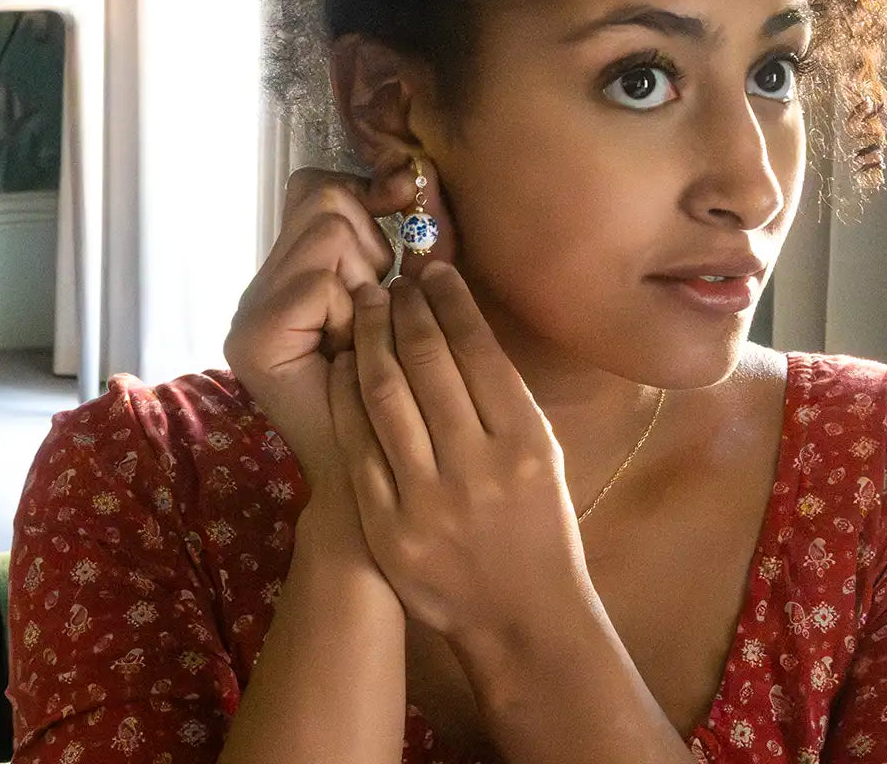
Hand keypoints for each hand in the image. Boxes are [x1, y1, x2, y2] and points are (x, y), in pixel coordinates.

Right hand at [223, 162, 455, 492]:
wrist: (386, 478)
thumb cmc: (408, 389)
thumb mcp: (404, 298)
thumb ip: (394, 241)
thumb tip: (404, 178)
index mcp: (293, 276)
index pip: (316, 187)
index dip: (366, 194)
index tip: (399, 221)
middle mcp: (261, 288)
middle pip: (323, 197)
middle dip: (372, 241)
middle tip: (377, 304)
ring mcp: (250, 313)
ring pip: (327, 229)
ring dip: (367, 276)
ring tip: (365, 331)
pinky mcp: (253, 340)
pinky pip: (324, 282)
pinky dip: (356, 312)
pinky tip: (353, 352)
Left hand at [328, 263, 590, 649]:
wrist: (520, 615)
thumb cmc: (539, 522)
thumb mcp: (543, 451)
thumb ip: (504, 394)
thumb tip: (459, 324)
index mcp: (524, 439)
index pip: (478, 349)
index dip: (450, 301)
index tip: (433, 270)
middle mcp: (477, 464)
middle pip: (428, 363)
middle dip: (405, 310)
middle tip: (392, 281)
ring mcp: (427, 498)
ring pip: (385, 396)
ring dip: (370, 340)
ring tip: (364, 306)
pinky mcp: (388, 527)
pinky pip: (357, 447)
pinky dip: (346, 397)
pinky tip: (343, 364)